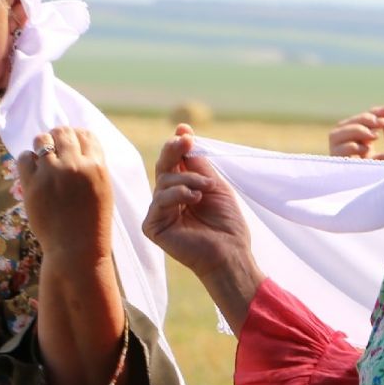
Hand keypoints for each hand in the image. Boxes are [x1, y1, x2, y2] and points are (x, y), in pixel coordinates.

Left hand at [17, 127, 115, 266]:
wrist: (76, 249)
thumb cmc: (92, 222)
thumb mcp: (102, 190)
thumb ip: (92, 167)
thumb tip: (75, 145)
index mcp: (97, 167)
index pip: (85, 135)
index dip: (77, 136)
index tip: (71, 144)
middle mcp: (75, 165)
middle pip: (62, 132)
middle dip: (57, 137)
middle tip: (54, 149)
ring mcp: (52, 173)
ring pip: (41, 139)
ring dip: (42, 146)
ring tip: (43, 160)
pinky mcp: (32, 184)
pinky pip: (24, 157)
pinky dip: (28, 160)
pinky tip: (33, 171)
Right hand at [143, 124, 255, 279]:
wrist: (230, 252)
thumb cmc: (227, 223)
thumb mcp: (214, 185)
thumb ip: (197, 163)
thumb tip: (183, 133)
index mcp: (183, 190)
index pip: (174, 164)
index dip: (177, 146)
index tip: (185, 132)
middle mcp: (168, 200)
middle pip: (163, 168)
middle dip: (174, 152)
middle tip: (185, 142)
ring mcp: (159, 213)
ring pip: (163, 182)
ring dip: (187, 180)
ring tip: (205, 189)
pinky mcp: (153, 226)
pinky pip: (158, 201)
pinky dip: (177, 196)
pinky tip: (194, 200)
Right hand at [327, 106, 383, 161]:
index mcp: (361, 147)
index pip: (360, 123)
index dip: (372, 113)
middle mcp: (348, 153)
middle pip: (343, 125)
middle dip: (362, 119)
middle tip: (380, 123)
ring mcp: (342, 161)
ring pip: (334, 134)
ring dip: (354, 130)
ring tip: (373, 137)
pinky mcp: (338, 171)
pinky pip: (334, 151)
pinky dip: (350, 145)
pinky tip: (365, 151)